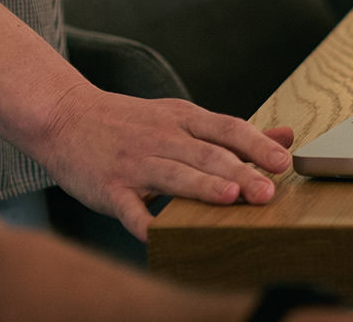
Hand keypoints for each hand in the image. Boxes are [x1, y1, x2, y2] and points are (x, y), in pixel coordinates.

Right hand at [32, 76, 294, 240]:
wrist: (66, 116)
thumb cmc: (132, 122)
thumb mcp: (181, 116)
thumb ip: (232, 132)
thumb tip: (286, 135)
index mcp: (182, 119)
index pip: (227, 128)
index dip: (256, 144)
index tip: (284, 162)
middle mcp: (162, 137)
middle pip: (206, 153)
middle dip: (239, 172)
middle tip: (267, 192)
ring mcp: (135, 162)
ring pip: (174, 174)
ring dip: (203, 187)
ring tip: (231, 197)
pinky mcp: (109, 187)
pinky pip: (129, 208)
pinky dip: (143, 221)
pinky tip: (160, 237)